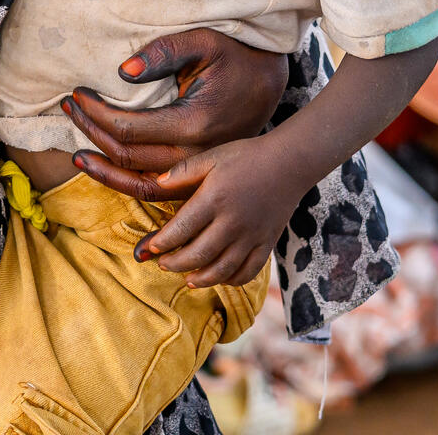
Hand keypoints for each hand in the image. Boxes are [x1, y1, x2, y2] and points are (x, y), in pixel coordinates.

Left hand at [66, 28, 287, 201]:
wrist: (270, 83)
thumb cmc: (233, 57)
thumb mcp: (202, 43)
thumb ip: (162, 53)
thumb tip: (123, 71)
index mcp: (193, 123)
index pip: (127, 129)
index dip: (95, 113)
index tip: (76, 95)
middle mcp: (195, 155)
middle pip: (127, 158)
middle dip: (90, 134)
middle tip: (68, 110)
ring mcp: (199, 171)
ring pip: (139, 185)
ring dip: (103, 170)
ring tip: (76, 154)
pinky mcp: (200, 177)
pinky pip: (157, 191)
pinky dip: (126, 184)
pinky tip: (106, 171)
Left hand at [134, 136, 303, 287]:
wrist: (288, 163)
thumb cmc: (246, 156)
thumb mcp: (211, 157)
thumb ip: (183, 171)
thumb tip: (157, 184)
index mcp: (214, 199)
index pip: (181, 229)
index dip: (162, 242)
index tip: (149, 248)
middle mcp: (232, 222)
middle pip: (198, 255)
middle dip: (175, 264)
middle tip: (162, 264)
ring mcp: (252, 236)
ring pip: (223, 269)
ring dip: (201, 279)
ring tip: (187, 279)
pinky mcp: (267, 244)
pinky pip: (249, 271)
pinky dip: (232, 280)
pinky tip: (219, 278)